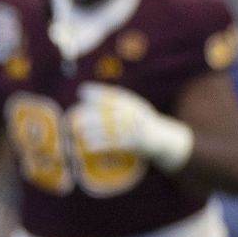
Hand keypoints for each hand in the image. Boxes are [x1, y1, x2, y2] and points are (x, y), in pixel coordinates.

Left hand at [69, 82, 193, 171]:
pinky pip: (114, 143)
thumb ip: (117, 102)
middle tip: (75, 113)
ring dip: (92, 130)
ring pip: (110, 128)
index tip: (82, 91)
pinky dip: (100, 144)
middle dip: (90, 112)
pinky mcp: (134, 143)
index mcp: (133, 103)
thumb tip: (89, 98)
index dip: (98, 92)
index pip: (114, 95)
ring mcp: (135, 128)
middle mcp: (134, 114)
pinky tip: (88, 145)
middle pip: (109, 111)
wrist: (163, 140)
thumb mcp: (135, 107)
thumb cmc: (142, 122)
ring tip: (77, 131)